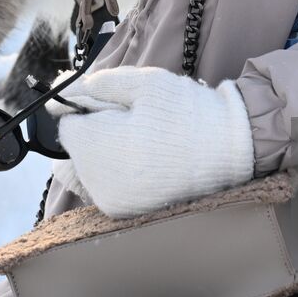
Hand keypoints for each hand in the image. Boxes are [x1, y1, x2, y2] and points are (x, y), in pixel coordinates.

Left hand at [54, 66, 255, 217]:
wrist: (229, 149)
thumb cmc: (187, 112)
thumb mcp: (146, 83)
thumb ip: (102, 84)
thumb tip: (71, 92)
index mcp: (100, 148)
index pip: (68, 127)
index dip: (86, 109)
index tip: (110, 103)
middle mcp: (100, 182)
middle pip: (76, 152)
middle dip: (94, 133)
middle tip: (130, 121)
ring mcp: (114, 202)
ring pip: (88, 172)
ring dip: (102, 154)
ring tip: (138, 141)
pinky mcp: (127, 213)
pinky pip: (105, 188)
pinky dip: (114, 173)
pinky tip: (141, 160)